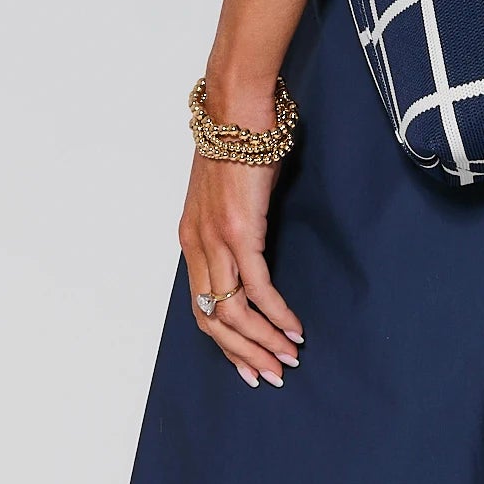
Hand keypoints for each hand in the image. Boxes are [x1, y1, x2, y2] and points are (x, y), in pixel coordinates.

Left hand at [178, 153, 304, 387]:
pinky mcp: (240, 233)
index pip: (202, 307)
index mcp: (190, 240)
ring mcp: (216, 242)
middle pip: (213, 320)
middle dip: (243, 354)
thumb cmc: (240, 142)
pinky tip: (293, 328)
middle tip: (270, 375)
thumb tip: (256, 246)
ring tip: (288, 359)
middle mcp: (197, 247)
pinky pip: (257, 288)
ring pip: (233, 313)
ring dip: (261, 342)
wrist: (237, 109)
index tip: (249, 363)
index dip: (225, 341)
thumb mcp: (230, 193)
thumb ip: (237, 224)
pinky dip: (276, 313)